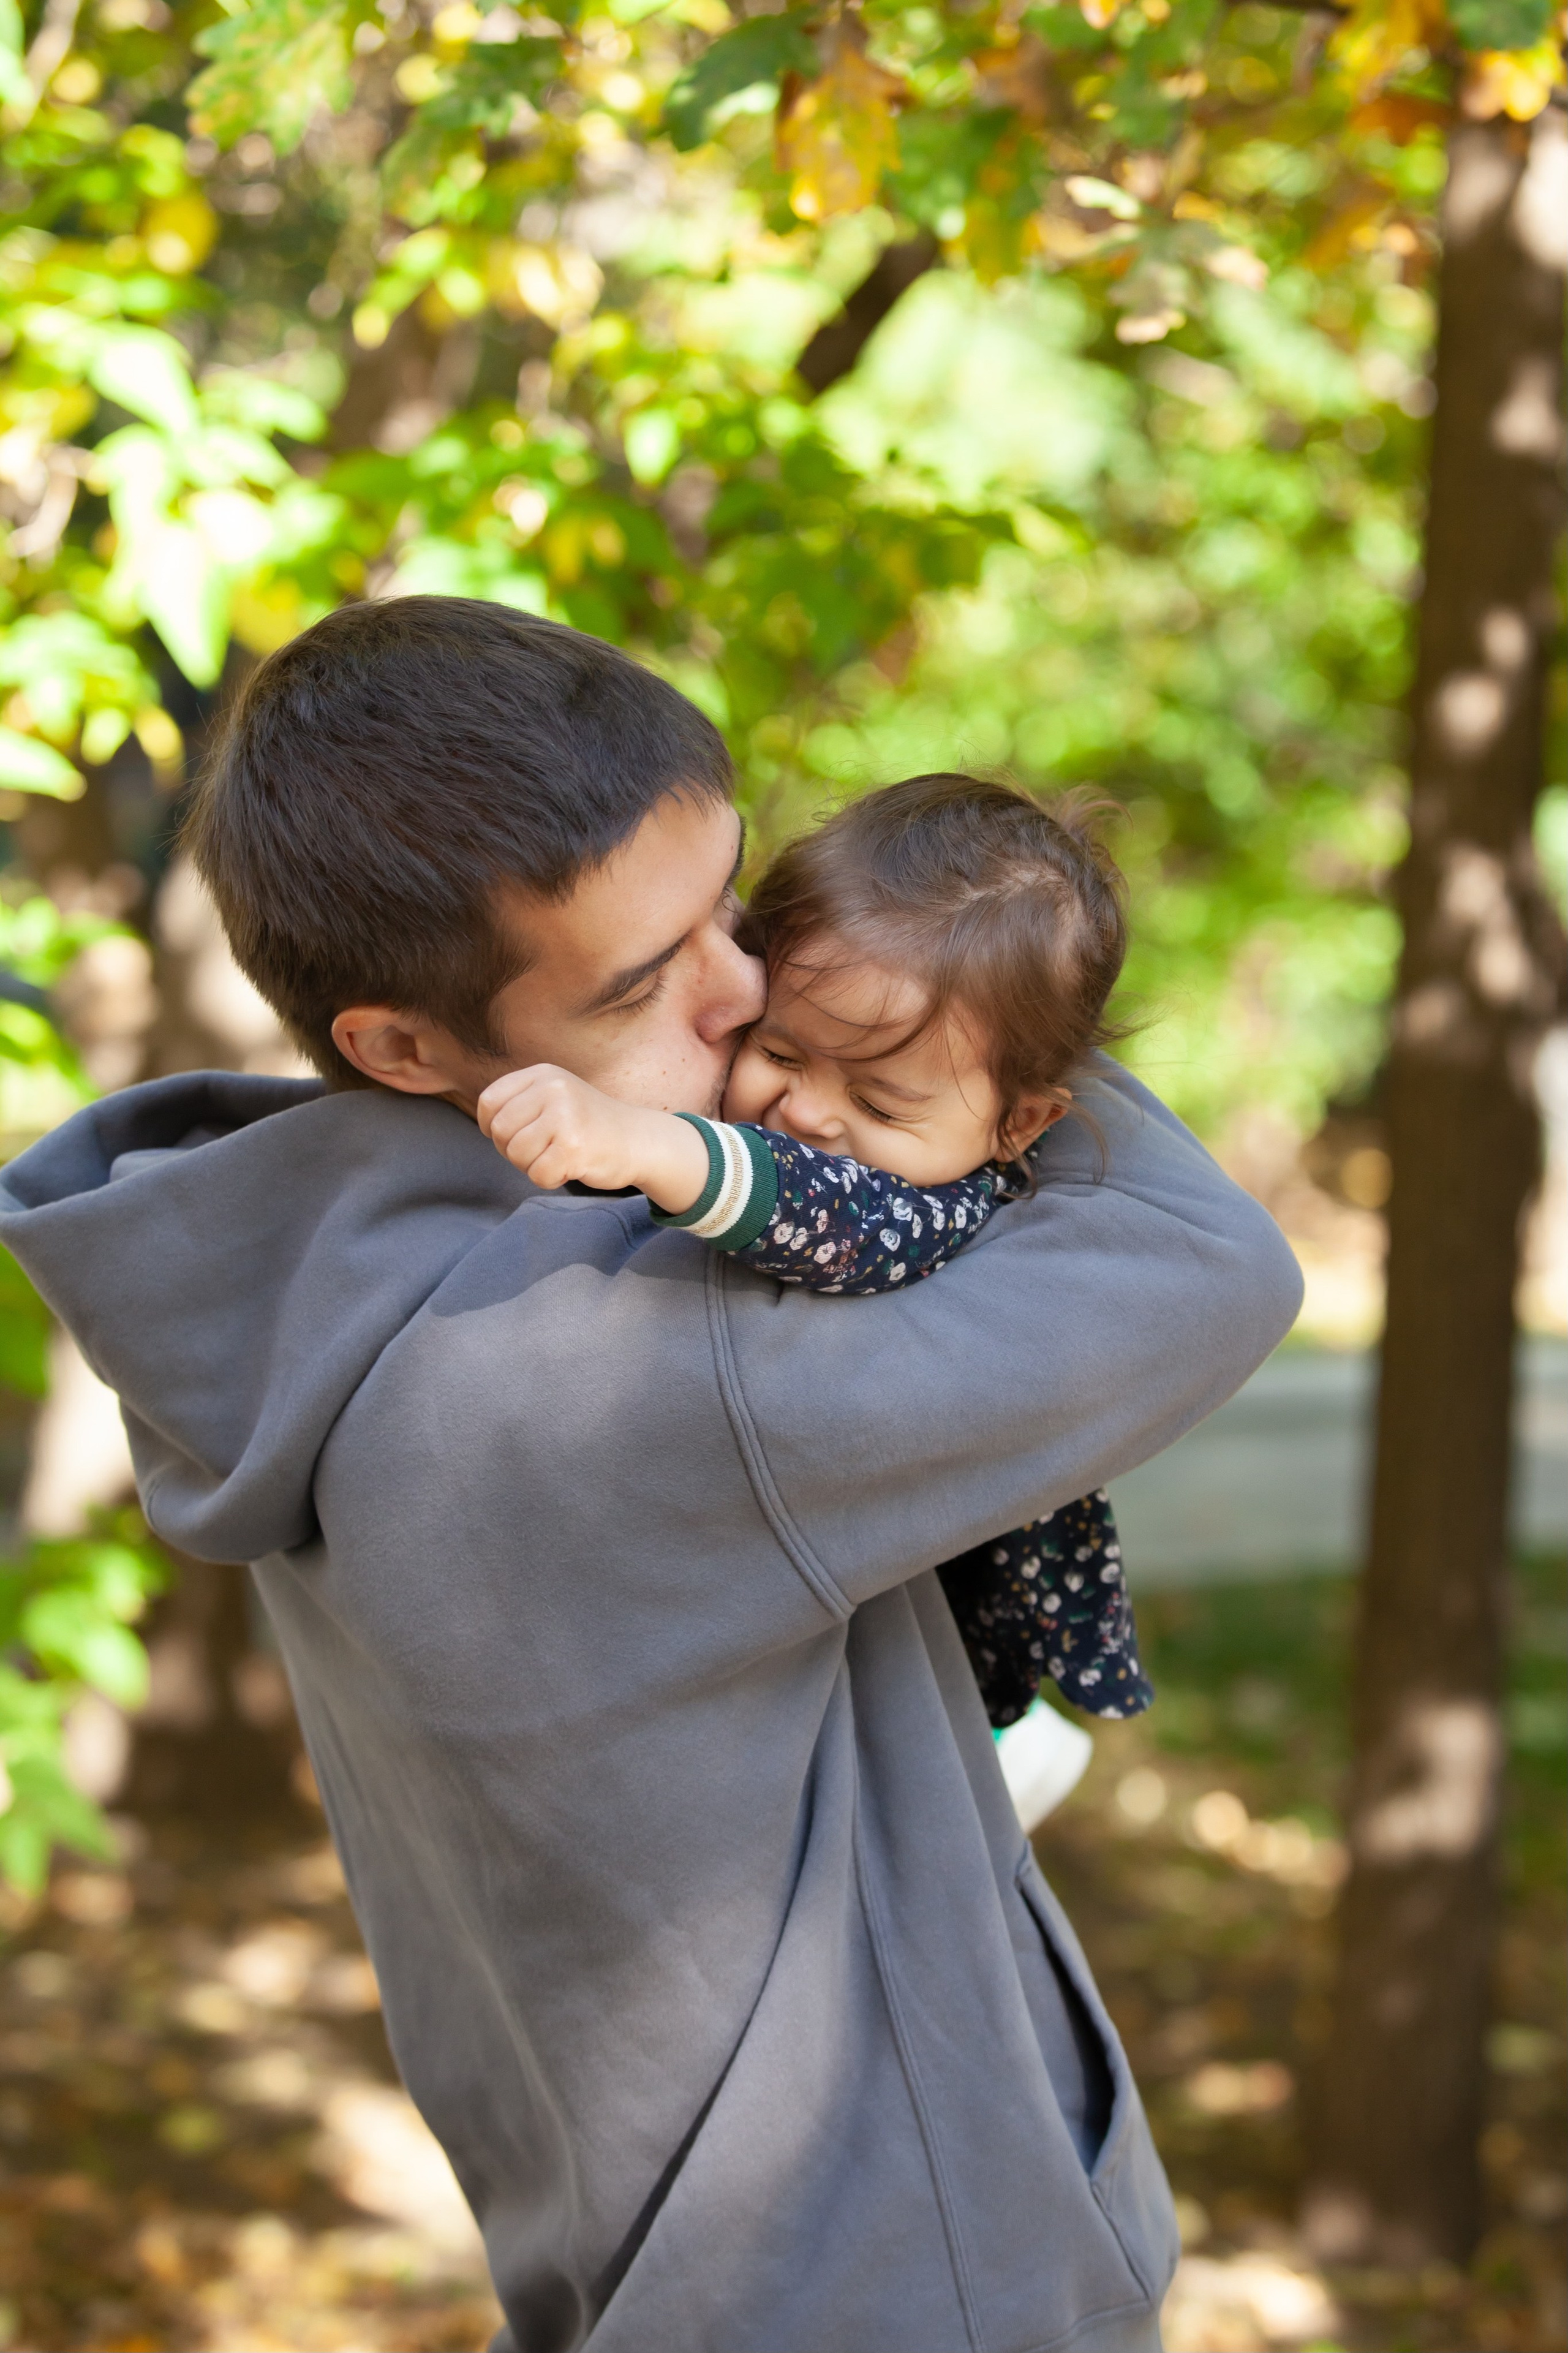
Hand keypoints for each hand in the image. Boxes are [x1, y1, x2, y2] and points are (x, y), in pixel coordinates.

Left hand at [476, 1065, 709, 1211]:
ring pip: (516, 1155)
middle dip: (513, 1150)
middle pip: (500, 1131)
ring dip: (532, 1166)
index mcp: (543, 1074)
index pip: (489, 1102)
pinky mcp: (574, 1147)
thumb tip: (486, 1122)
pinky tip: (570, 1167)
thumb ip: (520, 1101)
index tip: (517, 1134)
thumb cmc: (589, 1124)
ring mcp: (565, 1117)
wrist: (639, 1140)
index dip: (493, 1127)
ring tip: (558, 1156)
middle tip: (542, 1150)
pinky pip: (537, 1175)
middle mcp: (553, 1089)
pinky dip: (550, 1179)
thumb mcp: (554, 1096)